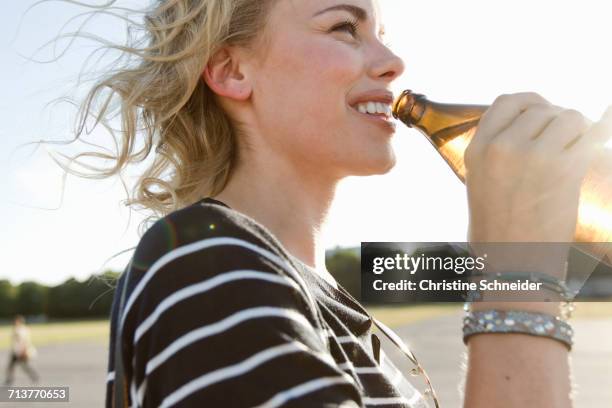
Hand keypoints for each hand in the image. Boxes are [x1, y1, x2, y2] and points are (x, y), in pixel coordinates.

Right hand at [464, 92, 611, 275]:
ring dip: (579, 129)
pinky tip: (599, 142)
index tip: (543, 111)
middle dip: (557, 120)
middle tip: (566, 140)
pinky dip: (599, 136)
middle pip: (541, 108)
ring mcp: (533, 156)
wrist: (513, 263)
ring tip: (577, 150)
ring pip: (568, 117)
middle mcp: (502, 147)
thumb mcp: (481, 181)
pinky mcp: (564, 169)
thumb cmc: (498, 228)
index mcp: (478, 149)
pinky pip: (591, 136)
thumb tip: (535, 124)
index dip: (530, 102)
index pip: (507, 102)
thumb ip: (498, 150)